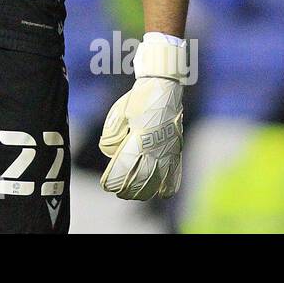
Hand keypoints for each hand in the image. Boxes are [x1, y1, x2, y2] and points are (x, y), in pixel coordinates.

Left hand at [99, 35, 186, 199]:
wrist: (163, 87)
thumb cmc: (138, 99)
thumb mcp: (118, 113)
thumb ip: (111, 135)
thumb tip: (109, 153)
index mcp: (140, 137)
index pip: (125, 167)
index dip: (114, 180)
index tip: (106, 185)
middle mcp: (156, 147)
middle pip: (142, 179)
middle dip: (128, 189)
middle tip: (118, 192)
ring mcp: (169, 150)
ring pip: (158, 181)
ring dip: (145, 191)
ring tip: (134, 194)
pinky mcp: (177, 150)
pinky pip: (176, 174)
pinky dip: (168, 186)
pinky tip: (160, 193)